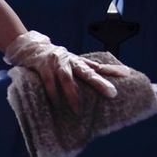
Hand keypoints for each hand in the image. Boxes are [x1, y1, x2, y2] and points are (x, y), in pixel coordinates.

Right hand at [4, 31, 131, 114]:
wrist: (29, 46)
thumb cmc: (53, 59)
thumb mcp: (69, 61)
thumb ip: (84, 68)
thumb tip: (103, 76)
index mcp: (77, 61)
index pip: (97, 66)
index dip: (112, 70)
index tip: (127, 73)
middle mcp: (69, 60)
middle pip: (87, 72)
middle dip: (99, 82)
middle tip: (111, 93)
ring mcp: (56, 63)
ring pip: (67, 79)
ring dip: (73, 95)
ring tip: (78, 110)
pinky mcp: (42, 67)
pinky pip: (49, 83)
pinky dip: (53, 94)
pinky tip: (56, 104)